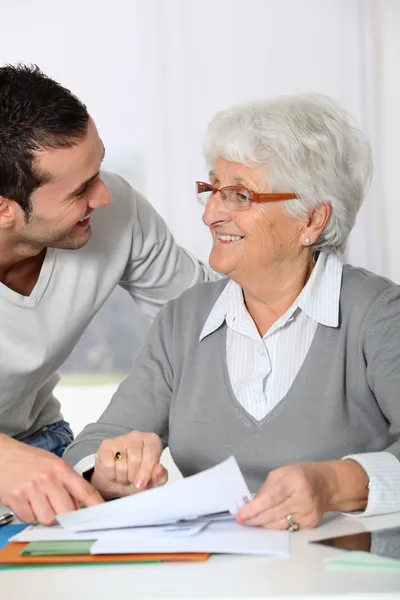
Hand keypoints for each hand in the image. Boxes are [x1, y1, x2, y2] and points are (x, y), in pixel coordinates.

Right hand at [0, 434, 103, 524]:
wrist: (1, 454)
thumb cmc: (28, 459)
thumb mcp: (52, 464)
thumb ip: (67, 483)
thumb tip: (80, 506)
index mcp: (60, 468)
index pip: (84, 489)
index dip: (96, 504)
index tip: (103, 513)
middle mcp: (48, 478)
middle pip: (67, 511)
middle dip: (65, 515)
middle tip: (57, 507)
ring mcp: (31, 488)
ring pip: (48, 518)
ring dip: (45, 515)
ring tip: (38, 501)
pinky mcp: (16, 498)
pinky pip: (30, 519)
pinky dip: (29, 515)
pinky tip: (27, 502)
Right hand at [91, 431, 167, 498]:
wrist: (115, 481)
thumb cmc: (137, 478)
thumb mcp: (152, 482)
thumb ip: (160, 477)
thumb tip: (159, 469)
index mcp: (152, 441)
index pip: (151, 453)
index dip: (146, 471)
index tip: (142, 483)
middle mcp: (137, 435)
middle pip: (135, 460)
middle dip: (133, 476)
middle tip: (132, 478)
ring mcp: (120, 438)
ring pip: (122, 465)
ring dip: (123, 477)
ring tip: (124, 475)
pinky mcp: (105, 445)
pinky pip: (109, 466)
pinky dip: (111, 475)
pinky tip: (114, 472)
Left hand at [237, 460, 368, 529]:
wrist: (327, 484)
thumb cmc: (302, 475)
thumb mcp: (282, 472)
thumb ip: (267, 487)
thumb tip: (253, 504)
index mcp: (295, 481)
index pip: (271, 498)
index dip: (254, 508)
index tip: (242, 515)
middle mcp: (303, 498)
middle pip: (274, 513)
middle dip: (255, 519)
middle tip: (242, 521)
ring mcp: (308, 513)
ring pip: (280, 524)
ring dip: (263, 525)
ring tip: (251, 523)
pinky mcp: (310, 524)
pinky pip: (288, 528)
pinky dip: (275, 527)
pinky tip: (267, 524)